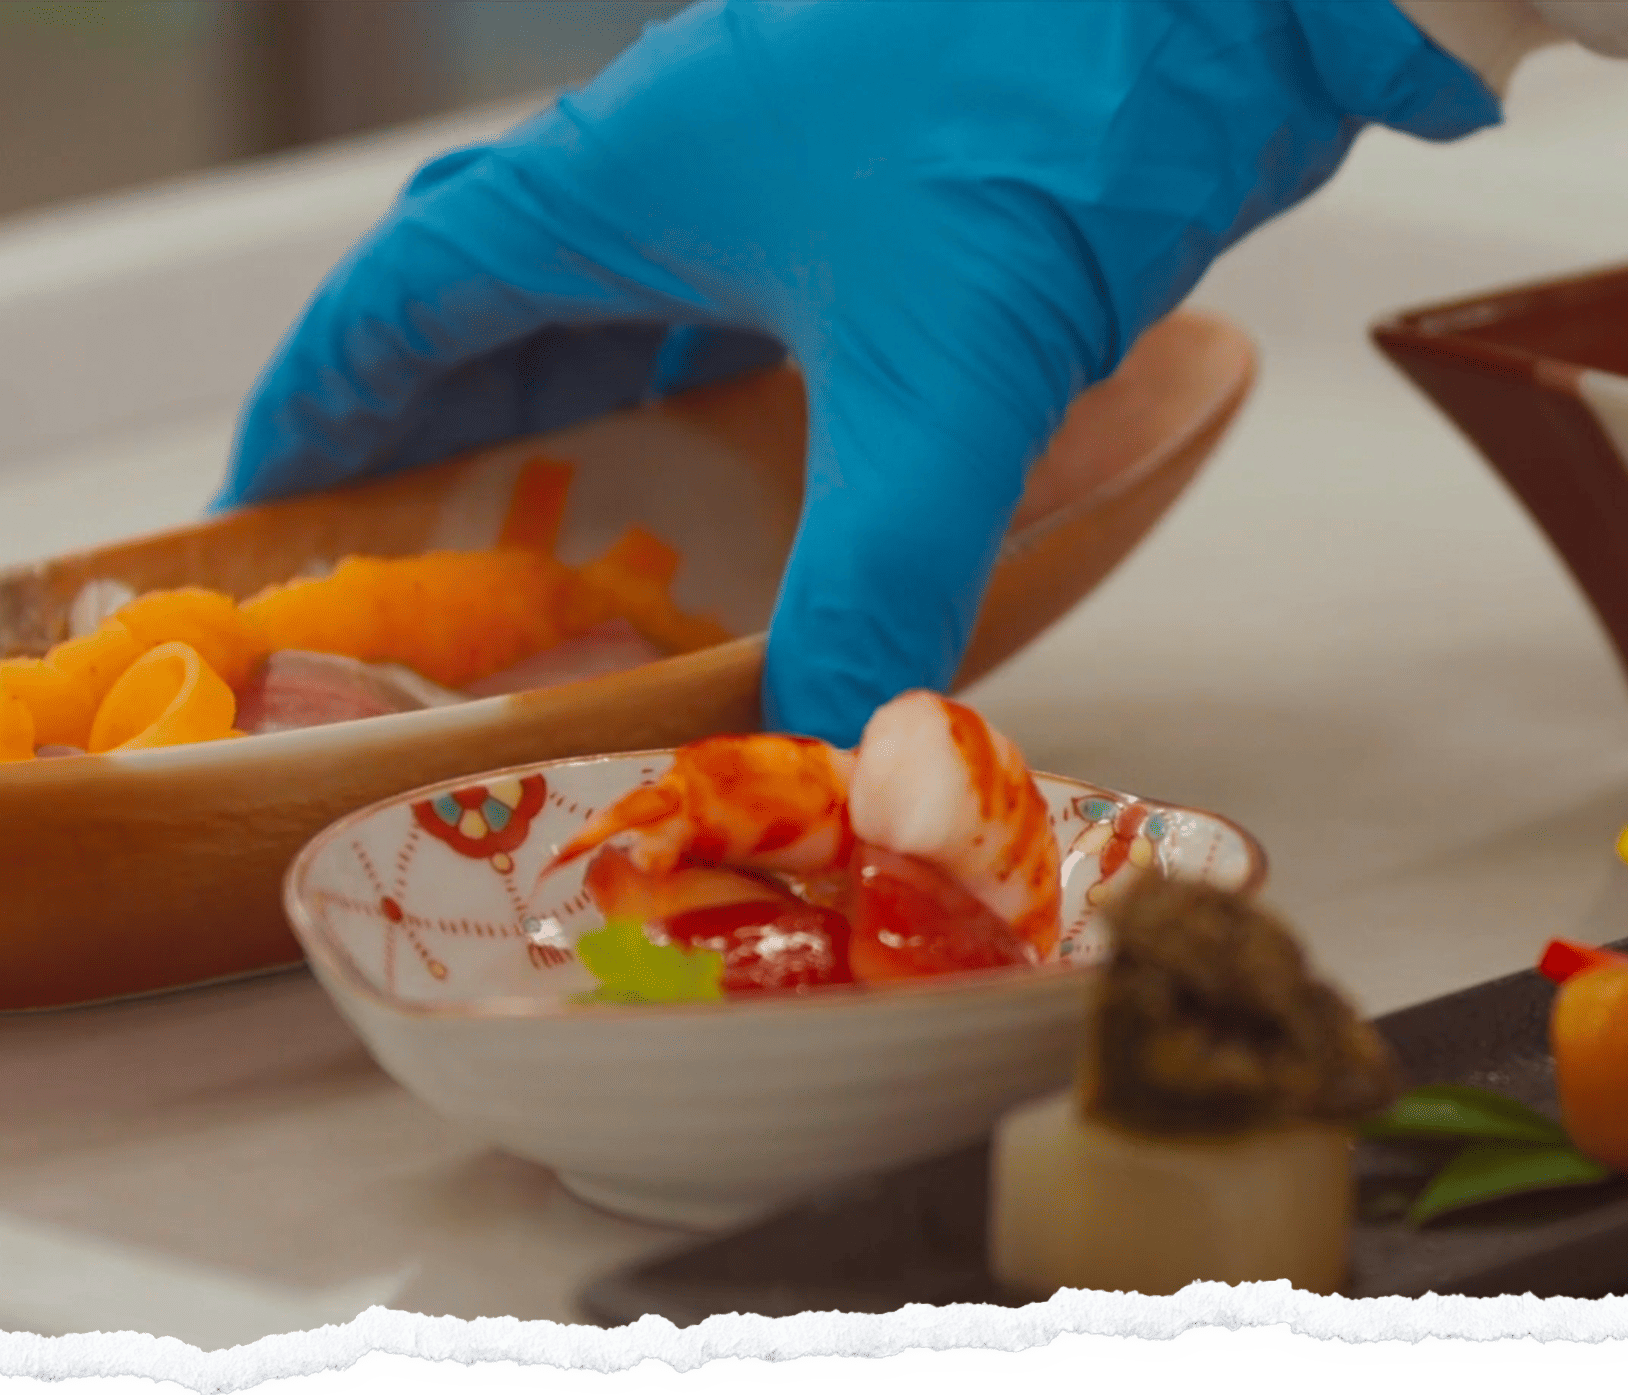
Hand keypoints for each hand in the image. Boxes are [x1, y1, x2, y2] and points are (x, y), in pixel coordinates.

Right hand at [217, 0, 1497, 743]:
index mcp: (632, 172)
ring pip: (659, 289)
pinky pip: (779, 298)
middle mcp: (697, 148)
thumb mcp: (947, 381)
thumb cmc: (1054, 111)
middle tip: (432, 555)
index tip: (272, 501)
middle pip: (524, 292)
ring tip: (593, 536)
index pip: (415, 290)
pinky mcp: (920, 177)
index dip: (328, 399)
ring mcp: (810, 155)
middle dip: (463, 426)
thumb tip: (835, 748)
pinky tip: (792, 464)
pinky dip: (750, 389)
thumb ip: (881, 580)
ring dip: (616, 409)